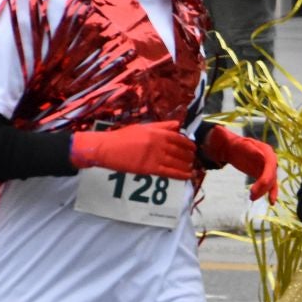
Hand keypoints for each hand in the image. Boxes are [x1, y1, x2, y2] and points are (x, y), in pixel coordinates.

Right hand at [70, 121, 197, 179]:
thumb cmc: (123, 137)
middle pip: (180, 151)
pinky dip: (180, 174)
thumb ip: (162, 126)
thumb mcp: (143, 127)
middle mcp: (159, 143)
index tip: (193, 148)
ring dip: (187, 165)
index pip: (179, 138)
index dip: (188, 144)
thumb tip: (178, 125)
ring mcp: (155, 156)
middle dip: (189, 156)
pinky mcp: (150, 168)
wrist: (108, 148)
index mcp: (157, 132)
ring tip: (191, 168)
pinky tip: (187, 176)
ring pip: (177, 162)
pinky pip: (169, 172)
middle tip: (193, 159)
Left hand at [201, 125, 278, 201]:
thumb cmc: (237, 145)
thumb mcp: (242, 144)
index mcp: (267, 152)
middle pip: (271, 176)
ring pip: (270, 183)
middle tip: (252, 195)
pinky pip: (269, 185)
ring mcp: (268, 169)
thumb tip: (260, 155)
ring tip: (251, 198)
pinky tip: (271, 202)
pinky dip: (270, 193)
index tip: (261, 184)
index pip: (271, 166)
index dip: (267, 176)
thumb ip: (250, 149)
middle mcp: (271, 161)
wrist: (233, 148)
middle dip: (263, 187)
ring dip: (263, 192)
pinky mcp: (263, 175)